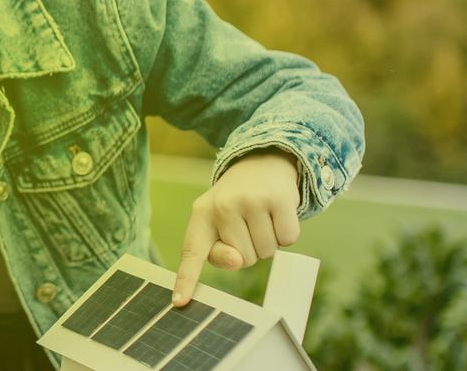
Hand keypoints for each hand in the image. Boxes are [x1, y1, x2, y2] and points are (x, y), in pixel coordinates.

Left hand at [172, 149, 300, 306]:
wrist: (262, 164)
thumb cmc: (237, 204)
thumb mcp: (220, 224)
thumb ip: (220, 252)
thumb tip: (237, 260)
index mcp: (201, 215)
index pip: (192, 252)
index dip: (186, 279)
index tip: (178, 302)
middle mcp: (222, 205)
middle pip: (243, 260)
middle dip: (250, 248)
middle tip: (248, 223)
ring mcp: (250, 200)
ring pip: (266, 252)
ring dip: (269, 242)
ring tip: (262, 217)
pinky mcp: (278, 198)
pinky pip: (287, 240)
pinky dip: (286, 234)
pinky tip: (278, 214)